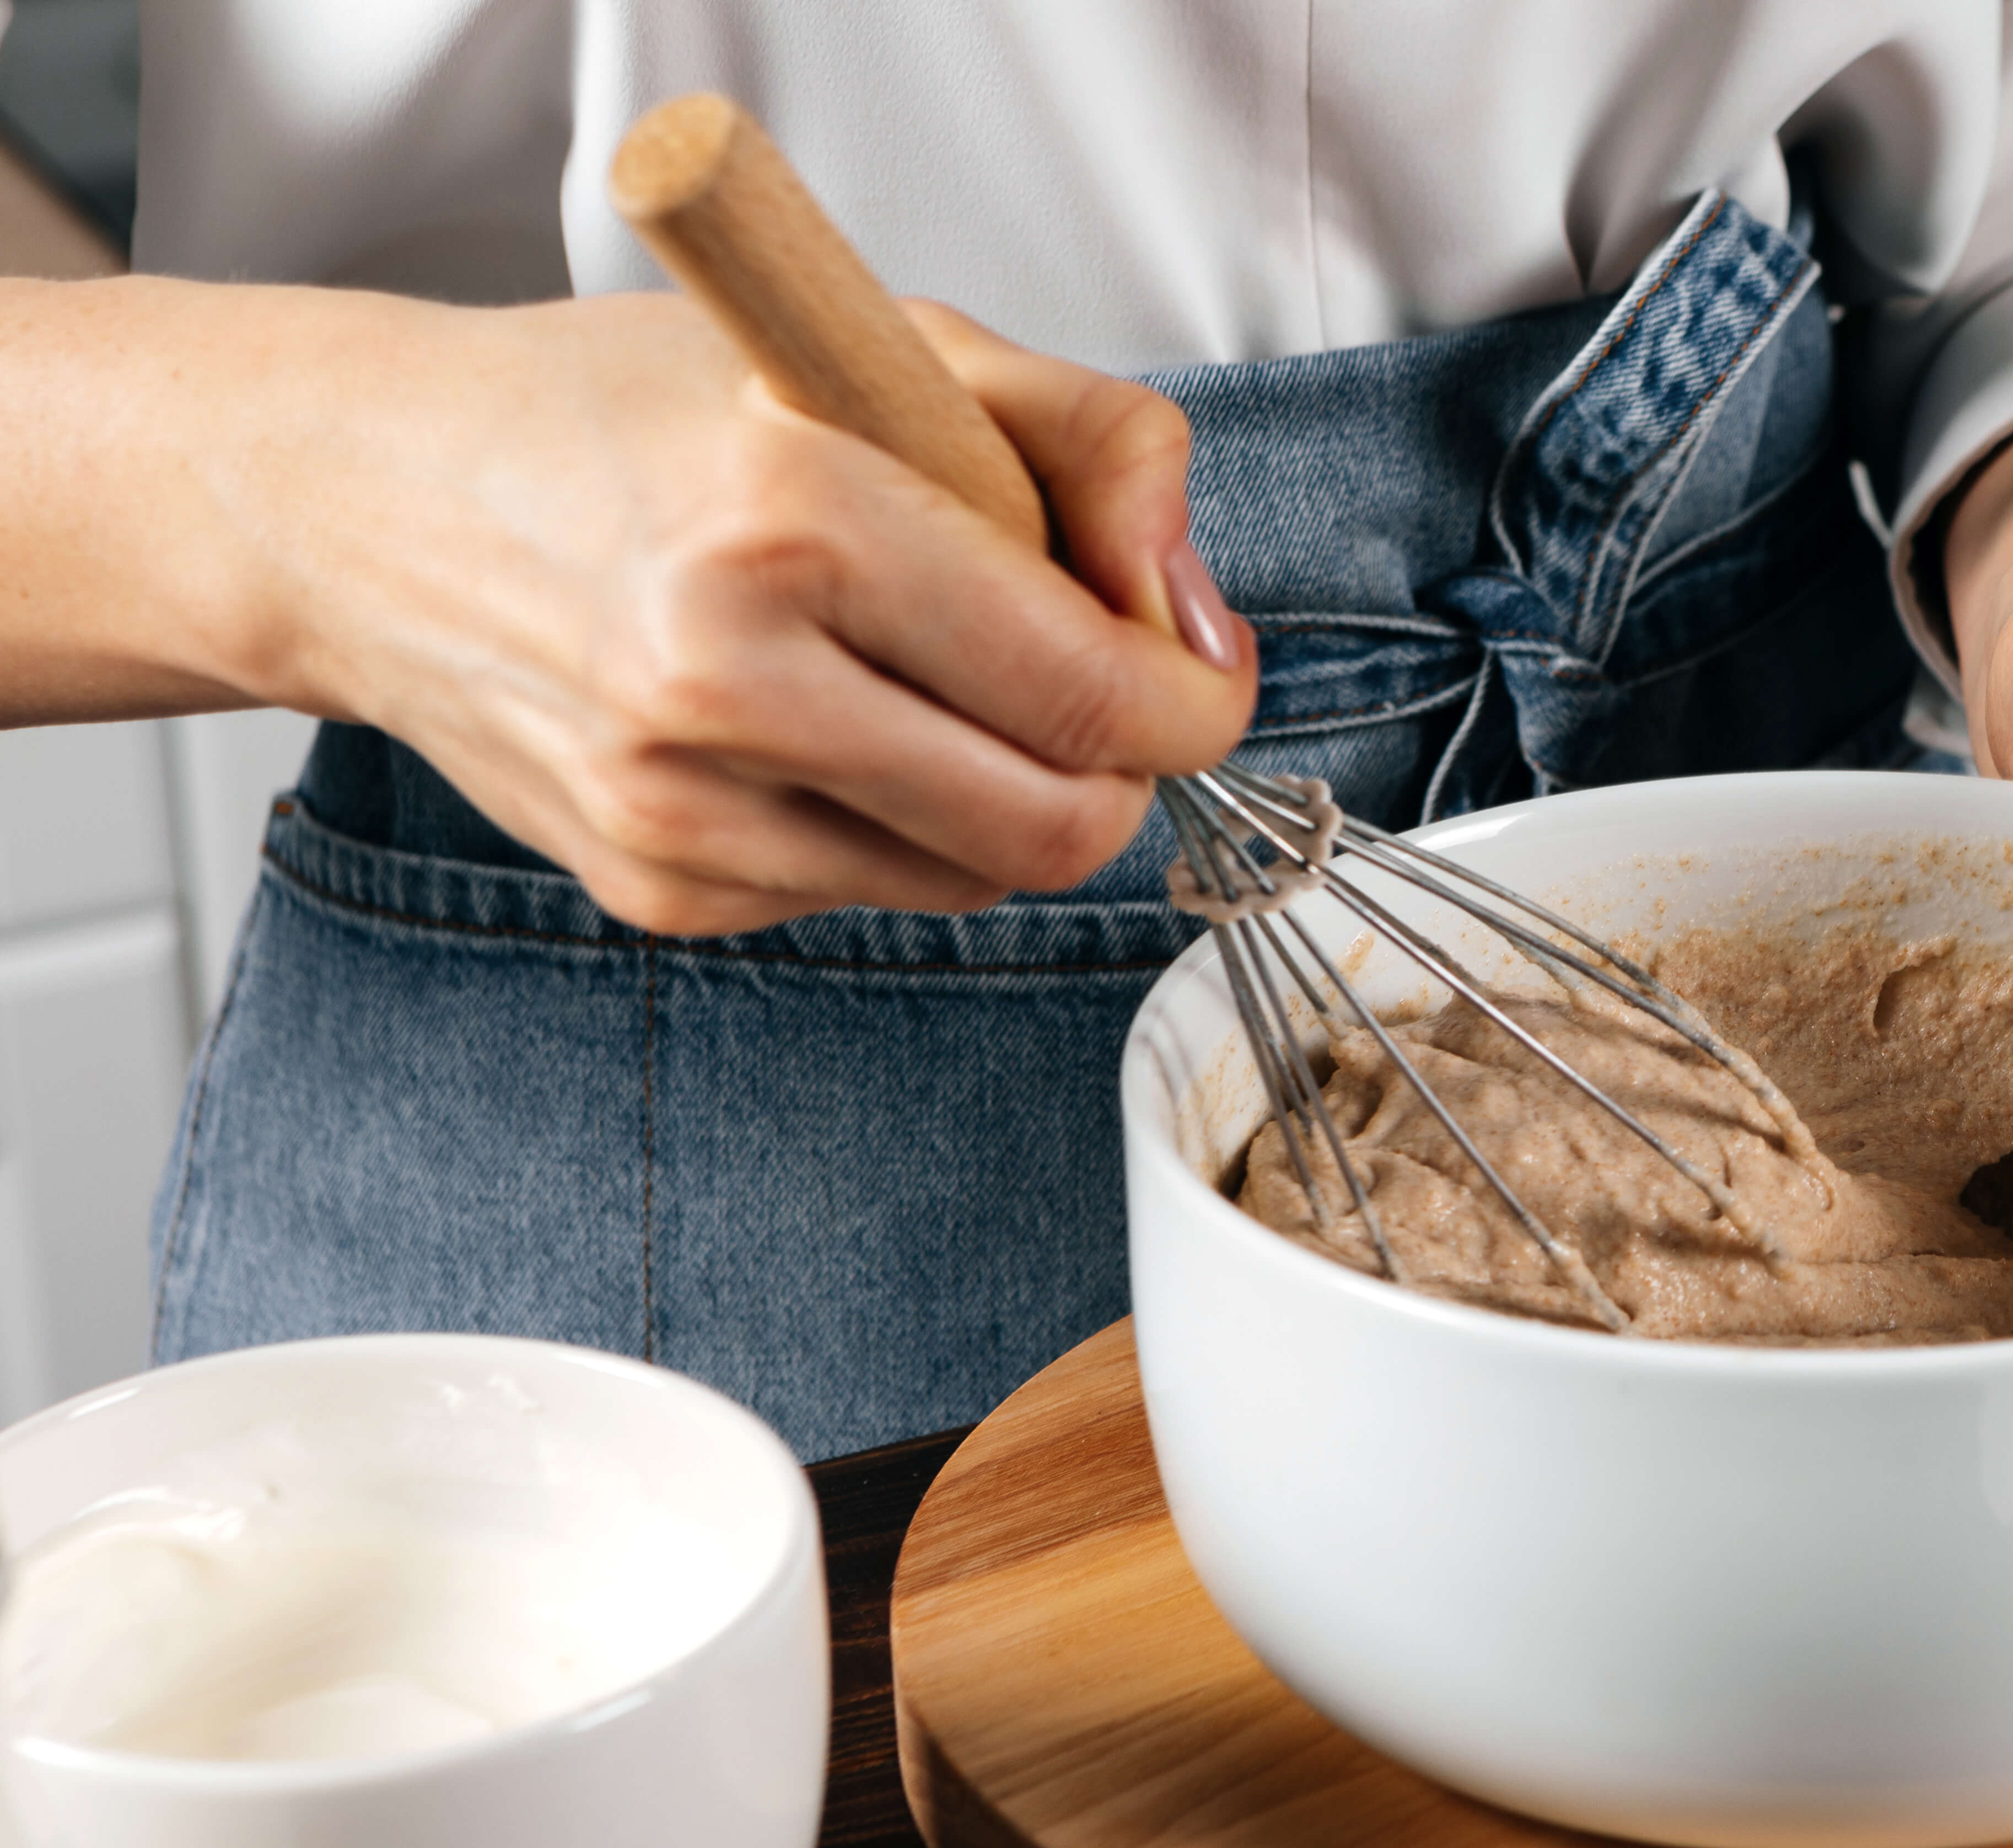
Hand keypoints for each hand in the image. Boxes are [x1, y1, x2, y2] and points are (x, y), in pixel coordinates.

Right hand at [16, 279, 1253, 933]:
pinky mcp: (656, 888)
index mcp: (790, 518)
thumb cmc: (635, 412)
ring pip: (972, 879)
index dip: (1192, 705)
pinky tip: (809, 725)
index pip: (1086, 693)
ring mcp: (677, 805)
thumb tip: (1193, 619)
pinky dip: (888, 822)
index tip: (1197, 677)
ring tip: (917, 677)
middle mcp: (719, 677)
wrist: (374, 501)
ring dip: (1001, 797)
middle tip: (1092, 695)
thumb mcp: (885, 348)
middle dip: (1118, 774)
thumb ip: (1093, 449)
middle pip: (1053, 826)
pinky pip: (864, 893)